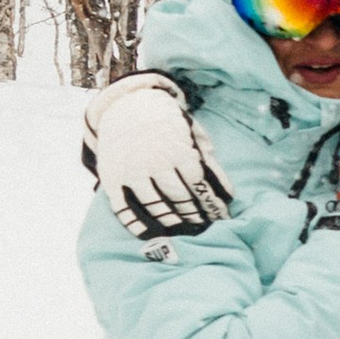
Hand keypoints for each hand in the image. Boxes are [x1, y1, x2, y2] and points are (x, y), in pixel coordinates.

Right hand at [83, 72, 231, 239]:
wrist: (126, 105)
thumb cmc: (167, 123)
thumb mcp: (191, 133)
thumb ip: (208, 161)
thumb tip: (227, 194)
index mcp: (177, 149)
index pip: (198, 185)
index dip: (210, 204)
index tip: (219, 218)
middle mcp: (153, 162)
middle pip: (178, 199)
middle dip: (193, 216)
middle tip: (202, 228)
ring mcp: (131, 171)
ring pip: (154, 207)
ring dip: (171, 223)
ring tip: (183, 233)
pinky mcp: (112, 178)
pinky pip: (124, 208)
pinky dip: (137, 224)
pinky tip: (151, 234)